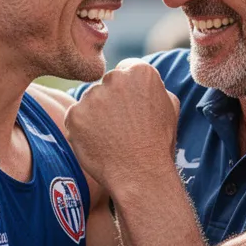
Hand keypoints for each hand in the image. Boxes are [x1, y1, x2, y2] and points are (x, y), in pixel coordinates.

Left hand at [64, 59, 180, 192]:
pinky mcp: (74, 114)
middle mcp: (114, 78)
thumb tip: (140, 81)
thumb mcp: (170, 107)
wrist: (140, 174)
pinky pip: (76, 117)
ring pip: (90, 100)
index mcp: (140, 71)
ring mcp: (92, 96)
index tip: (133, 111)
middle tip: (122, 127)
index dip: (129, 92)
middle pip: (106, 84)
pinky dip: (83, 129)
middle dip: (111, 101)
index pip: (126, 71)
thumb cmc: (158, 143)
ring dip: (96, 115)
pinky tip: (98, 142)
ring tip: (111, 137)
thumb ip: (154, 87)